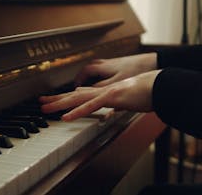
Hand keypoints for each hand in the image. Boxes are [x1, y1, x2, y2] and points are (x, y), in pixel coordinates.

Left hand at [40, 70, 160, 120]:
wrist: (161, 84)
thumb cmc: (147, 93)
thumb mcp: (127, 101)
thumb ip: (115, 105)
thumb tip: (108, 112)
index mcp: (105, 92)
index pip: (80, 94)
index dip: (66, 98)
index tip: (52, 101)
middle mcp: (102, 90)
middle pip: (74, 94)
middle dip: (56, 99)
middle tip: (40, 102)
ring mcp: (107, 92)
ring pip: (78, 98)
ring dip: (60, 103)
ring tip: (45, 108)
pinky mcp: (113, 96)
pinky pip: (91, 105)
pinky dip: (77, 111)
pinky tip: (66, 117)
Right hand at [74, 53, 157, 86]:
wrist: (154, 62)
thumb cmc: (137, 70)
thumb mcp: (116, 83)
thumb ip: (101, 87)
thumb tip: (88, 92)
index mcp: (103, 67)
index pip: (85, 72)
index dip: (78, 80)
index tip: (75, 88)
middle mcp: (107, 64)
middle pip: (89, 68)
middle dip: (82, 77)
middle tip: (79, 84)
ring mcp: (115, 64)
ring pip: (97, 68)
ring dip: (91, 75)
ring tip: (89, 83)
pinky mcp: (123, 65)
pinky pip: (106, 69)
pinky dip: (102, 75)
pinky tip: (107, 82)